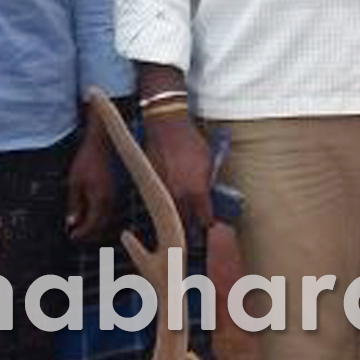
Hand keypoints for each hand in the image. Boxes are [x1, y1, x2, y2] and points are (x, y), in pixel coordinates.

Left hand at [66, 123, 115, 241]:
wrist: (101, 146)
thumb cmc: (86, 162)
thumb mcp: (74, 183)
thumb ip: (74, 205)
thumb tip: (72, 223)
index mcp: (100, 200)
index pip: (92, 225)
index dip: (82, 234)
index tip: (71, 237)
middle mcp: (110, 202)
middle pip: (101, 226)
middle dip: (88, 234)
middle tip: (75, 237)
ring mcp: (113, 197)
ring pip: (105, 220)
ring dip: (94, 227)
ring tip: (80, 229)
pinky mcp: (113, 193)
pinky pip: (107, 212)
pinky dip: (98, 218)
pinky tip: (88, 217)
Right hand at [145, 113, 212, 229]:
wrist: (166, 128)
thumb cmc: (190, 142)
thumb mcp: (208, 162)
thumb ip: (207, 183)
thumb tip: (206, 196)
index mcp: (197, 192)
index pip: (205, 220)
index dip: (208, 224)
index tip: (209, 225)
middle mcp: (179, 197)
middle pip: (185, 224)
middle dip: (190, 229)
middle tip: (194, 232)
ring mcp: (163, 193)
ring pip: (170, 216)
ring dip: (175, 220)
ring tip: (179, 223)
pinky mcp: (150, 187)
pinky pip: (158, 203)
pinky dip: (163, 206)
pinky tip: (167, 205)